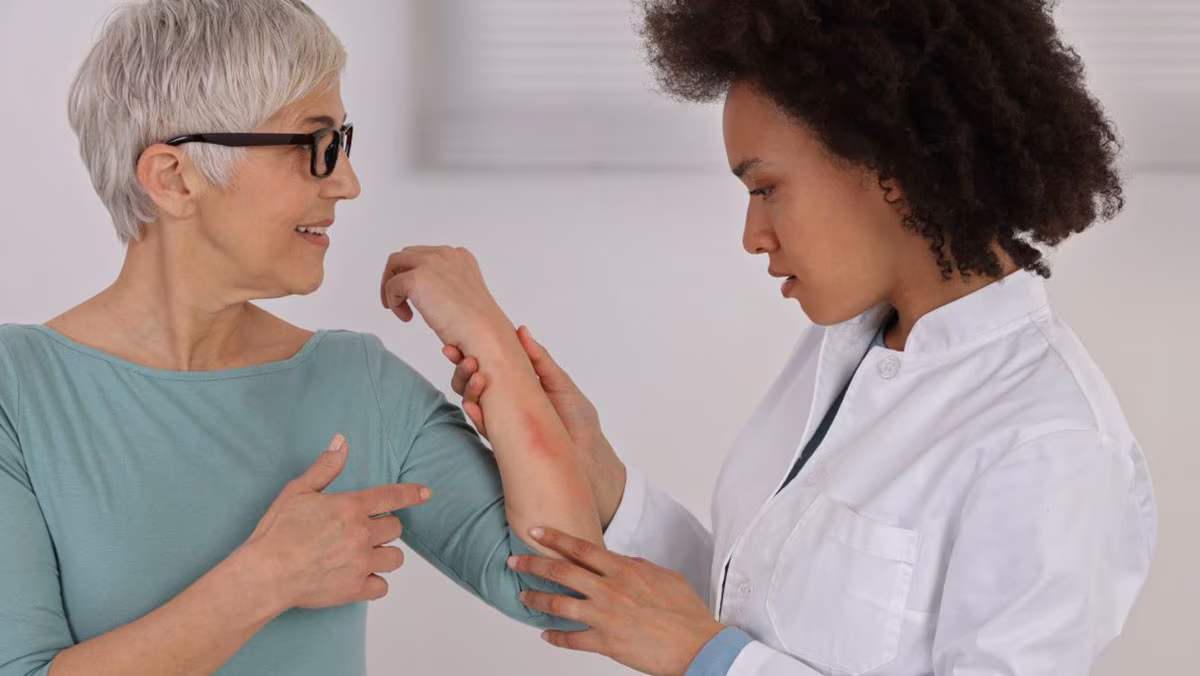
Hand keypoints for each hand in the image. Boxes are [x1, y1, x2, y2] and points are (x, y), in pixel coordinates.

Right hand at [239, 434, 431, 610]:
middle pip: (395, 528)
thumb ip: (325, 467)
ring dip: (384, 555)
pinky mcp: (355, 589)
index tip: (426, 493)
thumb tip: (342, 441)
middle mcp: (361, 534)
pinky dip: (373, 583)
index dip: (412, 494)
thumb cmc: (277, 532)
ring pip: (395, 558)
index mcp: (350, 507)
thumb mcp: (298, 491)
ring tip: (364, 555)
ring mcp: (361, 562)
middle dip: (383, 528)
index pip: (392, 496)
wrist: (264, 574)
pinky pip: (382, 586)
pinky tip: (358, 577)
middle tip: (362, 533)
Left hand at [379, 246, 512, 353]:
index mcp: (460, 257)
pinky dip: (393, 302)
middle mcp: (446, 254)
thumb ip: (447, 285)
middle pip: (407, 255)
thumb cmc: (479, 325)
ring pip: (395, 264)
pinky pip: (391, 286)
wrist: (485, 334)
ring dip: (391, 286)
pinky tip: (407, 317)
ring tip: (397, 307)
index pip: (427, 254)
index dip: (416, 272)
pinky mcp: (417, 279)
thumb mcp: (464, 295)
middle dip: (398, 275)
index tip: (416, 293)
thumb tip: (429, 292)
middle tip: (398, 300)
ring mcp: (431, 264)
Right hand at [443, 326, 626, 527]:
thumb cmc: (580, 423)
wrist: (589, 461)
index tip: (459, 342)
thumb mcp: (560, 384)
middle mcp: (506, 405)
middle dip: (462, 368)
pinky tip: (472, 404)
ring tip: (475, 373)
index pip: (489, 367)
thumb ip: (539, 360)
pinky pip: (484, 427)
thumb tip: (520, 330)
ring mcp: (503, 424)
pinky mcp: (504, 444)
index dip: (472, 354)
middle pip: (474, 383)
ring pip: (474, 403)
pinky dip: (476, 414)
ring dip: (468, 387)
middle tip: (459, 354)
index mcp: (518, 387)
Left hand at [508, 527, 724, 675]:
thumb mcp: (664, 576)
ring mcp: (605, 616)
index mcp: (624, 569)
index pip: (581, 548)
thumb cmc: (686, 612)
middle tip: (513, 561)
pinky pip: (571, 639)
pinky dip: (555, 637)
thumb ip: (638, 566)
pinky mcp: (606, 642)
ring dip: (536, 599)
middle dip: (532, 564)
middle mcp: (610, 589)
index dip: (554, 538)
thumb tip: (620, 561)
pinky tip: (546, 634)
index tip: (536, 531)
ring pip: (558, 604)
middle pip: (561, 571)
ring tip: (522, 595)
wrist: (697, 645)